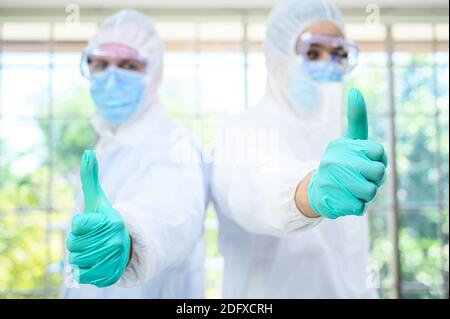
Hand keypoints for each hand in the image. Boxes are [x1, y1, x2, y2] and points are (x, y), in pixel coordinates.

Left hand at [66, 150, 130, 286]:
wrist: (124, 246)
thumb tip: (87, 152)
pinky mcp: (110, 274)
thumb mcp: (97, 200)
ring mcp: (113, 259)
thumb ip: (90, 177)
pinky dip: (84, 271)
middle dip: (77, 242)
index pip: (77, 225)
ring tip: (93, 250)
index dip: (79, 225)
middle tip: (91, 239)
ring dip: (79, 256)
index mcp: (112, 222)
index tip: (91, 224)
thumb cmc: (105, 221)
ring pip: (76, 260)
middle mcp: (115, 240)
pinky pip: (82, 275)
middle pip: (73, 244)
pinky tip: (95, 263)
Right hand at [307, 88, 387, 218]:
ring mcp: (330, 182)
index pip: (380, 152)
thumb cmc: (341, 162)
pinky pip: (360, 207)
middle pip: (378, 173)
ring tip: (353, 188)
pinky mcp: (330, 202)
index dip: (378, 159)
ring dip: (367, 193)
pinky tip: (345, 199)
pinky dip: (357, 206)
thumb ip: (356, 117)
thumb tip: (355, 90)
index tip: (366, 159)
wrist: (316, 190)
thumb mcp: (349, 139)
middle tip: (361, 177)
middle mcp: (333, 161)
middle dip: (375, 178)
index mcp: (340, 145)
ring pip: (370, 192)